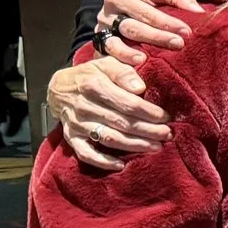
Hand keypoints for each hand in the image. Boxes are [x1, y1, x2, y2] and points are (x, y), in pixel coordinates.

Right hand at [50, 55, 170, 171]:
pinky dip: (103, 161)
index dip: (149, 112)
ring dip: (134, 145)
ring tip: (156, 147)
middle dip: (148, 131)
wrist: (59, 88)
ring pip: (109, 138)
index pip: (128, 103)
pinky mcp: (72, 137)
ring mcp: (77, 124)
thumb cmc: (90, 75)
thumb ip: (124, 70)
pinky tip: (121, 165)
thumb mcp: (106, 62)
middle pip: (122, 122)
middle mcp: (84, 106)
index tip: (166, 117)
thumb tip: (140, 86)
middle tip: (167, 134)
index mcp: (94, 85)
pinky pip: (86, 153)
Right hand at [98, 0, 202, 55]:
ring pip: (115, 43)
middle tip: (178, 44)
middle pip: (131, 28)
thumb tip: (198, 11)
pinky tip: (131, 69)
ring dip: (129, 53)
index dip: (167, 22)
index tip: (187, 32)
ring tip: (144, 59)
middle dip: (155, 38)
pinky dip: (118, 62)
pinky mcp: (101, 43)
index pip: (146, 12)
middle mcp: (108, 13)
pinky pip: (107, 55)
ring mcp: (102, 30)